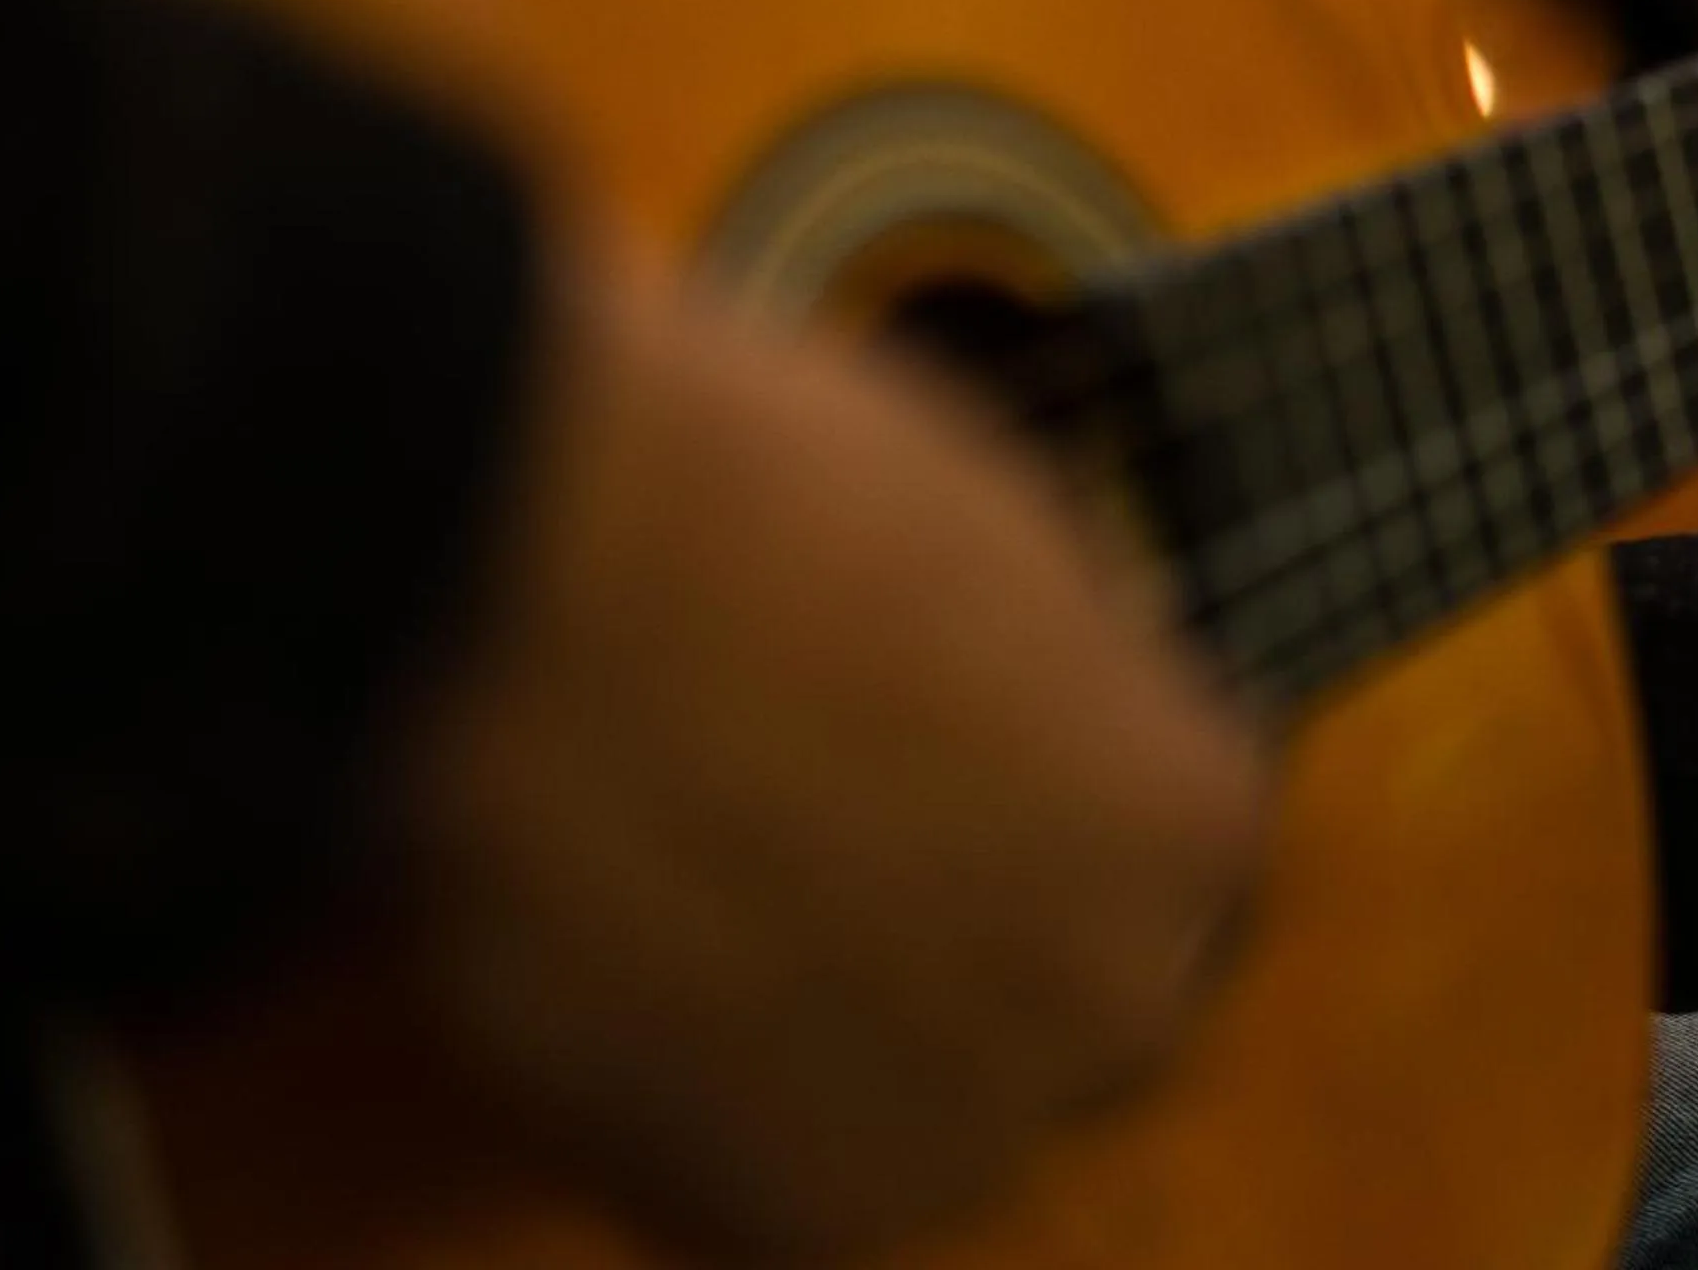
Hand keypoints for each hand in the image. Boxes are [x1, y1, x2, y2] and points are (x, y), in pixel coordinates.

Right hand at [396, 243, 1267, 1260]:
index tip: (961, 748)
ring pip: (928, 1098)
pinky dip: (705, 1104)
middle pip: (1075, 989)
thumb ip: (1060, 670)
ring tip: (699, 890)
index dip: (1055, 779)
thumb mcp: (996, 526)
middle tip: (825, 834)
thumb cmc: (746, 500)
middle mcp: (1115, 998)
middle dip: (978, 922)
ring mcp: (951, 1130)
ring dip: (849, 1026)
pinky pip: (773, 1178)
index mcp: (1192, 814)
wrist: (506, 582)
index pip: (1175, 837)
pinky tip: (627, 968)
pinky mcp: (778, 1216)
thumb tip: (1050, 702)